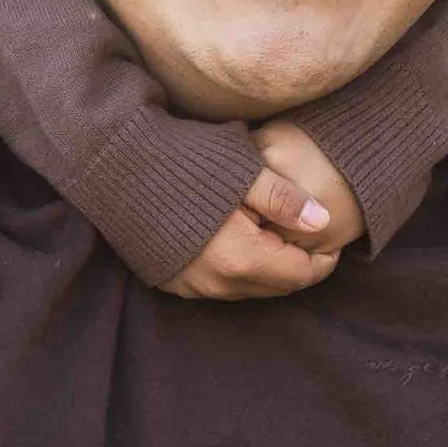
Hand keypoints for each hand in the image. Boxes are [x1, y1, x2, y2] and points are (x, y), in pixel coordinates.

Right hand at [166, 127, 362, 302]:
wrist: (115, 162)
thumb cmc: (183, 158)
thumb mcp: (243, 169)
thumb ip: (285, 199)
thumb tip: (324, 222)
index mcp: (240, 259)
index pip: (300, 274)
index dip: (323, 258)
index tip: (332, 236)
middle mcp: (215, 282)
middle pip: (276, 286)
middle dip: (297, 263)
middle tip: (308, 233)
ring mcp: (190, 286)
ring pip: (248, 287)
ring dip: (267, 266)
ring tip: (274, 232)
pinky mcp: (171, 280)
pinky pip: (219, 284)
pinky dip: (238, 268)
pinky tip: (239, 238)